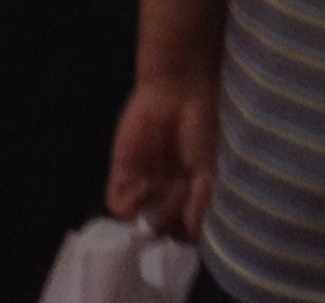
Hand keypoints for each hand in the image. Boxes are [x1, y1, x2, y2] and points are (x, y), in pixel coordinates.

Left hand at [106, 71, 218, 240]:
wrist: (176, 90)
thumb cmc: (200, 125)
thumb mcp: (207, 163)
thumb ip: (200, 198)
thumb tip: (193, 233)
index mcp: (188, 189)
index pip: (182, 225)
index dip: (184, 233)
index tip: (189, 230)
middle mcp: (164, 190)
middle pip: (160, 226)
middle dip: (167, 225)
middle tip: (176, 209)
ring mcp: (142, 183)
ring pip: (137, 220)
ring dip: (147, 218)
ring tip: (159, 196)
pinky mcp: (121, 172)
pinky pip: (116, 203)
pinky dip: (128, 205)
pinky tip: (144, 188)